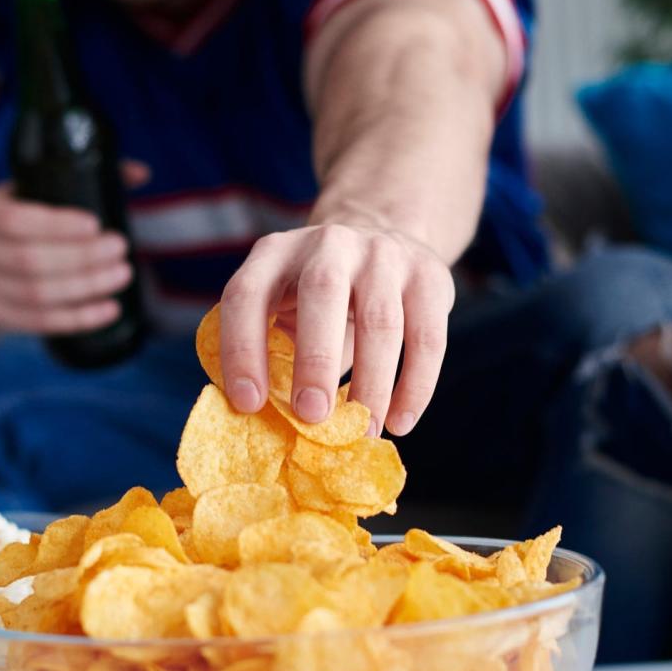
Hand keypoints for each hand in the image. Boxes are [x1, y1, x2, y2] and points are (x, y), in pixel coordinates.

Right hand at [0, 165, 146, 335]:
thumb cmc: (19, 220)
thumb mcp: (33, 191)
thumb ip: (83, 178)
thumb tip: (140, 174)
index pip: (14, 220)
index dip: (56, 224)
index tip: (95, 223)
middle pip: (29, 261)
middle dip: (81, 257)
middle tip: (120, 248)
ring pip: (37, 295)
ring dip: (86, 288)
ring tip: (121, 274)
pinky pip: (40, 322)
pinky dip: (79, 318)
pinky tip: (109, 309)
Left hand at [219, 223, 454, 435]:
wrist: (382, 239)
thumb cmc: (316, 303)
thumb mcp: (284, 310)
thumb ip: (272, 354)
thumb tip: (267, 426)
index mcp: (274, 254)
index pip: (247, 294)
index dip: (242, 349)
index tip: (248, 403)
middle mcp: (328, 243)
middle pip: (321, 291)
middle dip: (315, 359)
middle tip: (312, 415)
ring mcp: (383, 253)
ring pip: (382, 320)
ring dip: (372, 383)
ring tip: (364, 431)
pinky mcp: (429, 275)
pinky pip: (427, 337)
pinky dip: (416, 386)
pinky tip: (400, 422)